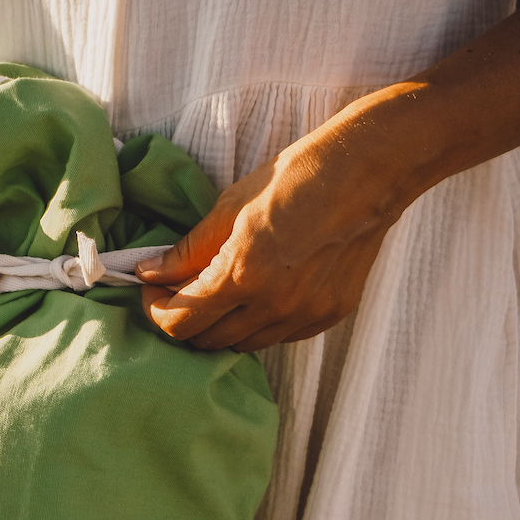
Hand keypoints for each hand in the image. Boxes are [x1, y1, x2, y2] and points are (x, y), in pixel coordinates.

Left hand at [135, 121, 404, 351]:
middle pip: (206, 341)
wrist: (368, 174)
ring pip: (241, 345)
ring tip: (213, 292)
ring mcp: (304, 317)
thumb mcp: (231, 205)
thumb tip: (151, 272)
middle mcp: (273, 306)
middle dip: (182, 319)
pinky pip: (276, 337)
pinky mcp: (327, 317)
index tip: (151, 290)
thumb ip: (188, 250)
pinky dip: (255, 324)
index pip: (179, 323)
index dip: (155, 310)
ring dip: (218, 325)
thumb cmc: (297, 178)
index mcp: (243, 275)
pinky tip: (254, 295)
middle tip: (174, 290)